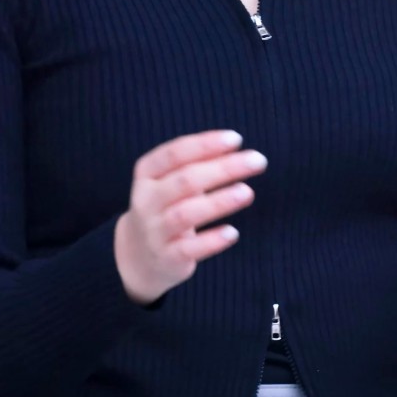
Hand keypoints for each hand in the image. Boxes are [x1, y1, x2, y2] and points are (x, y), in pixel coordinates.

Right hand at [114, 131, 266, 305]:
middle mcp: (147, 200)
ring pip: (185, 214)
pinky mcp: (166, 258)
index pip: (174, 153)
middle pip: (185, 180)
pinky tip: (233, 233)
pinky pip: (188, 249)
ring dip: (218, 202)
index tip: (236, 139)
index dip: (205, 145)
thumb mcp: (171, 180)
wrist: (138, 253)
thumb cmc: (167, 206)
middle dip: (223, 168)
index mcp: (147, 173)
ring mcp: (154, 230)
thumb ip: (197, 163)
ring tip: (247, 192)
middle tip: (258, 160)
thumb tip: (236, 147)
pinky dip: (211, 241)